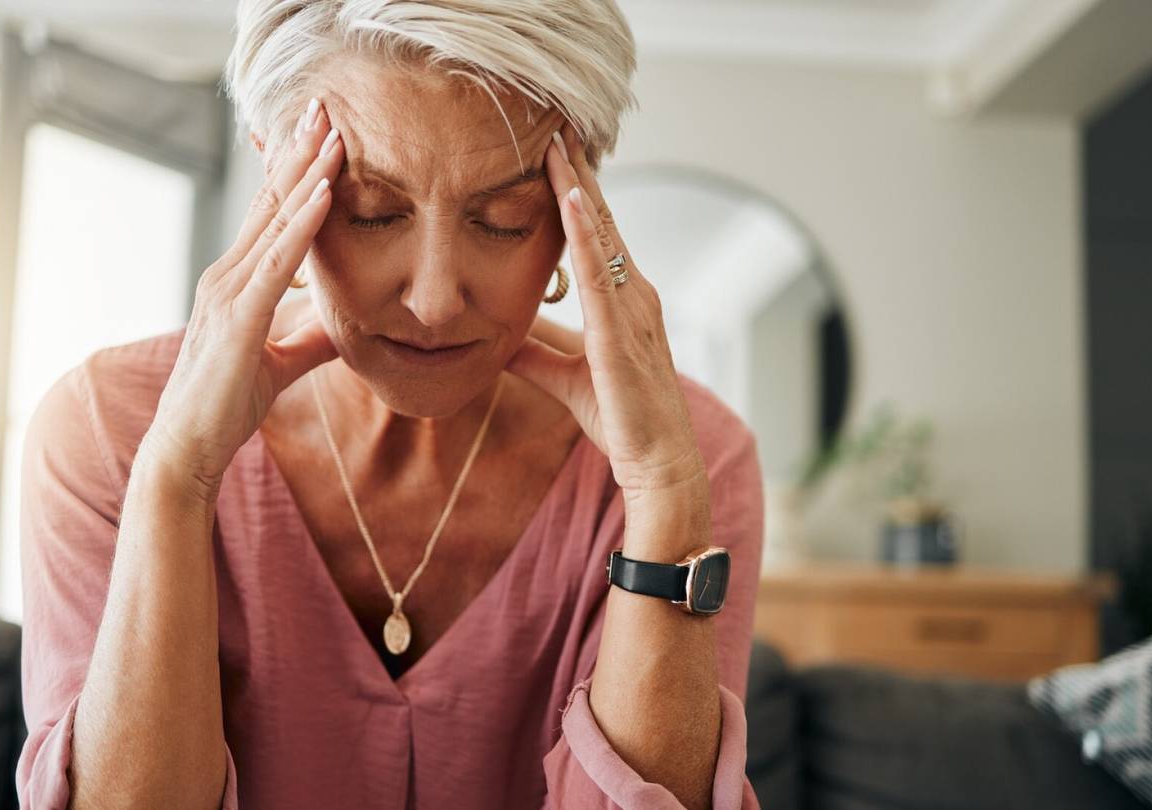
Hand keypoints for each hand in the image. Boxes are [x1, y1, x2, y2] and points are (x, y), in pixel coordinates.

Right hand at [142, 100, 343, 495]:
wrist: (187, 448)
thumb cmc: (225, 407)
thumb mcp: (281, 365)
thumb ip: (311, 340)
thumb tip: (345, 326)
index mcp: (235, 282)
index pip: (270, 215)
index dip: (295, 171)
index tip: (321, 133)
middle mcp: (226, 275)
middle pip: (269, 202)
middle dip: (298, 152)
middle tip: (324, 106)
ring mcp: (228, 292)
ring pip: (275, 220)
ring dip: (307, 174)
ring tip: (333, 132)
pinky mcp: (238, 317)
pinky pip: (277, 262)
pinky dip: (303, 225)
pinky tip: (324, 194)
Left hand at [506, 123, 705, 496]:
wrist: (655, 461)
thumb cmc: (621, 420)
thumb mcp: (564, 376)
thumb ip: (534, 350)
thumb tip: (496, 334)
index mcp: (623, 301)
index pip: (596, 235)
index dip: (575, 194)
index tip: (554, 155)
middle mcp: (634, 294)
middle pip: (601, 222)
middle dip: (578, 174)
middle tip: (555, 125)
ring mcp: (633, 308)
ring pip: (601, 235)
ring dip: (578, 187)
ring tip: (557, 144)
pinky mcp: (622, 330)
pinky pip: (601, 271)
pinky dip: (585, 234)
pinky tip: (569, 201)